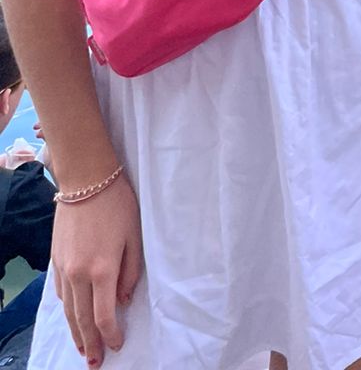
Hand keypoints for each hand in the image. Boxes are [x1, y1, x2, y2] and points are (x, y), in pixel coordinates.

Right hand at [52, 176, 142, 365]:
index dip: (111, 334)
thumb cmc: (117, 203)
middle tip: (95, 363)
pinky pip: (60, 293)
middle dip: (90, 344)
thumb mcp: (134, 235)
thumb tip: (123, 299)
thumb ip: (131, 271)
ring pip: (68, 310)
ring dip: (75, 333)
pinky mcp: (55, 260)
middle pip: (82, 319)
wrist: (86, 179)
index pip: (104, 315)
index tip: (117, 345)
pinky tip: (73, 316)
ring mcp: (63, 268)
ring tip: (83, 349)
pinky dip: (67, 310)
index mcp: (102, 269)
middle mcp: (79, 274)